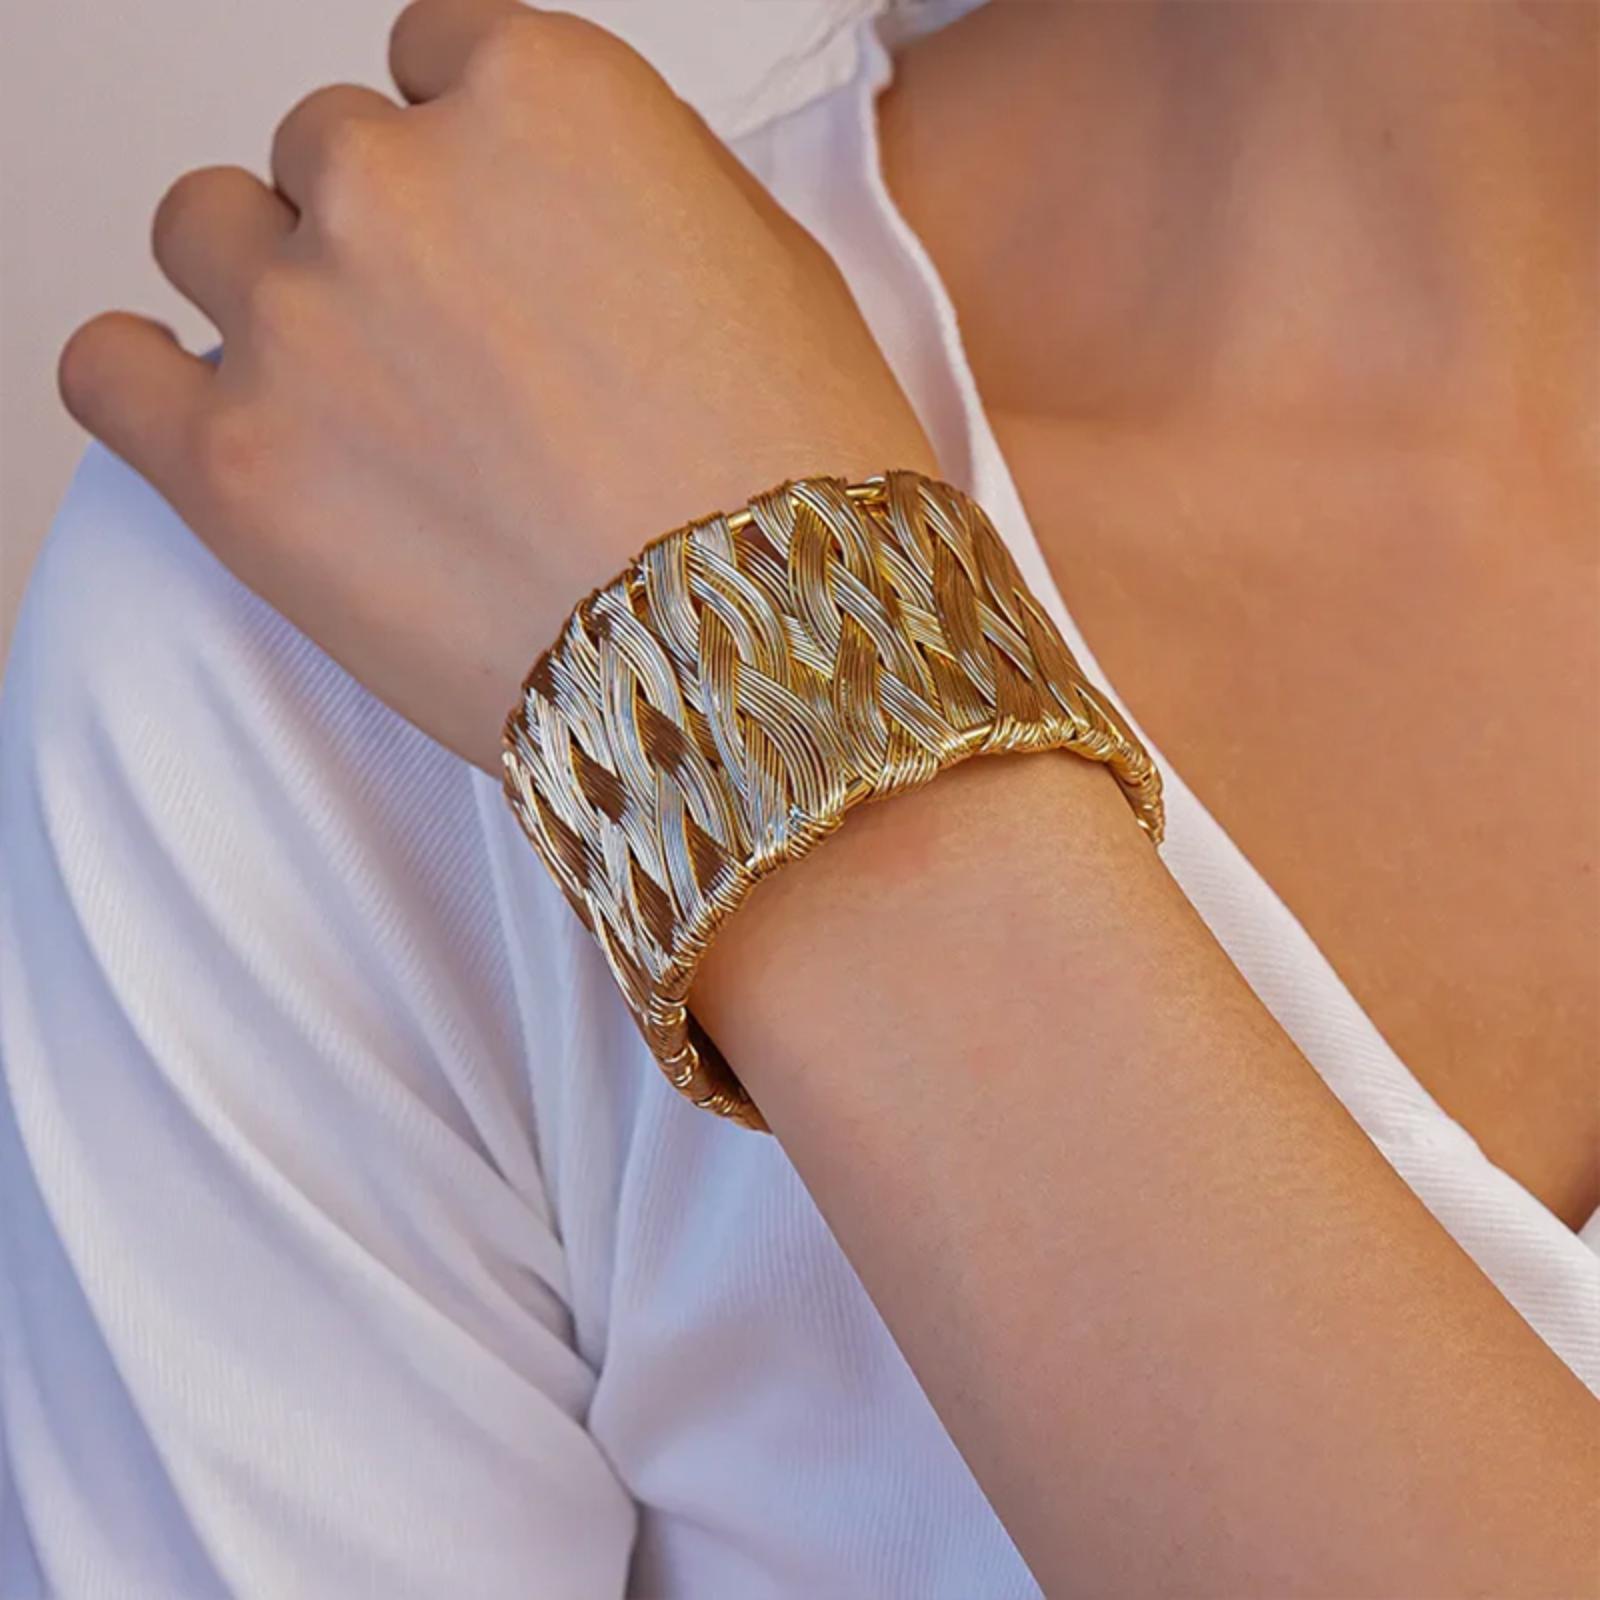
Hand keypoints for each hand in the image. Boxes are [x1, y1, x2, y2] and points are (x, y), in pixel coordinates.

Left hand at [57, 0, 938, 773]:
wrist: (770, 679)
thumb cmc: (806, 498)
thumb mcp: (775, 270)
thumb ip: (629, 180)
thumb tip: (547, 185)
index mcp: (541, 96)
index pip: (432, 60)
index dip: (467, 163)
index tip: (491, 243)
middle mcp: (398, 177)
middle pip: (326, 158)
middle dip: (385, 244)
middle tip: (457, 367)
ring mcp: (300, 318)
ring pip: (209, 234)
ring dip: (274, 298)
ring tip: (364, 413)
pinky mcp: (232, 466)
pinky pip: (105, 366)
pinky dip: (153, 386)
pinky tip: (228, 432)